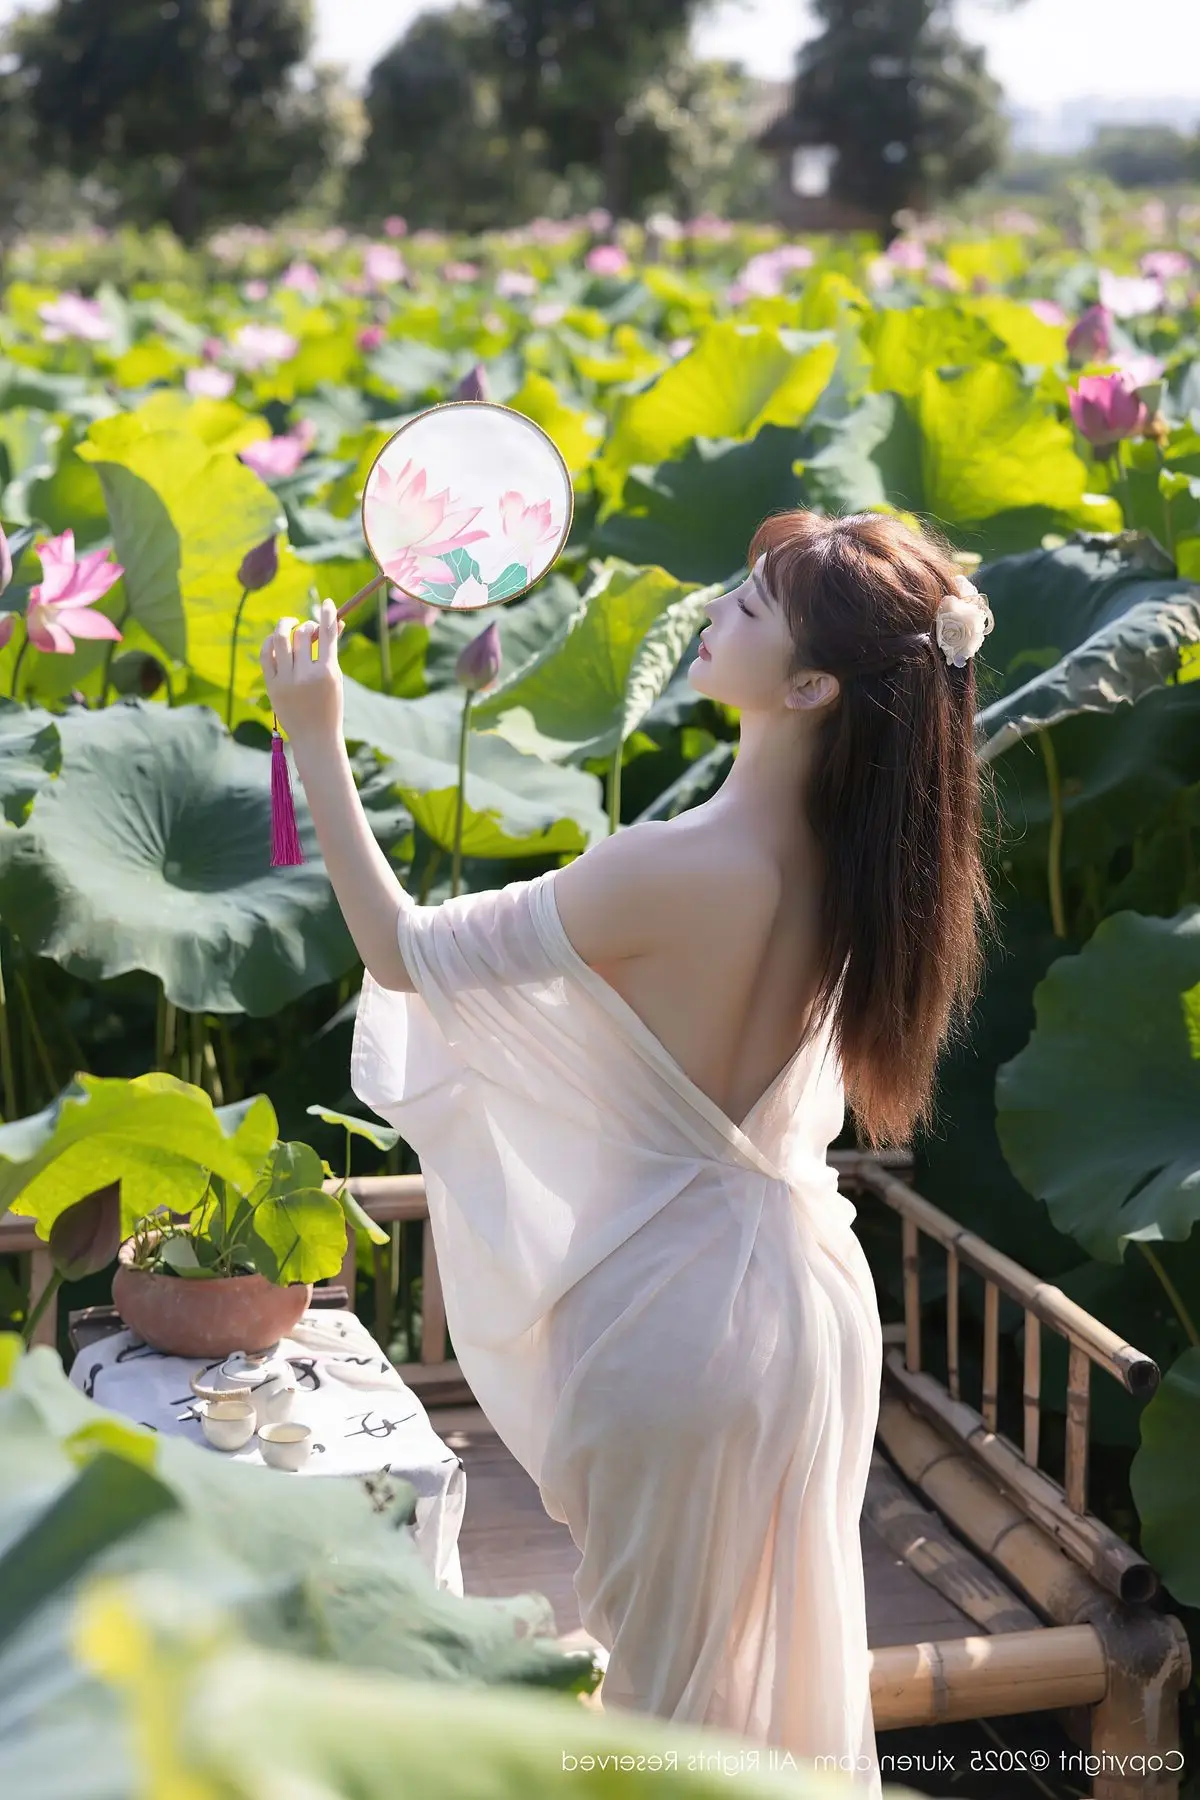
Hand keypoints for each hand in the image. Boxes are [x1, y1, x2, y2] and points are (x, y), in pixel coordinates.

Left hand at [260, 598, 344, 746]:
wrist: (314, 737)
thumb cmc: (330, 706)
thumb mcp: (336, 678)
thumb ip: (332, 651)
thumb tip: (335, 623)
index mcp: (327, 673)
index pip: (328, 634)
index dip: (328, 615)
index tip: (328, 603)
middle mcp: (306, 675)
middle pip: (303, 634)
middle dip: (308, 625)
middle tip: (310, 628)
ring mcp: (286, 680)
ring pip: (281, 638)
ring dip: (286, 625)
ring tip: (291, 625)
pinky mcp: (272, 685)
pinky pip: (266, 654)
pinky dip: (270, 642)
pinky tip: (276, 640)